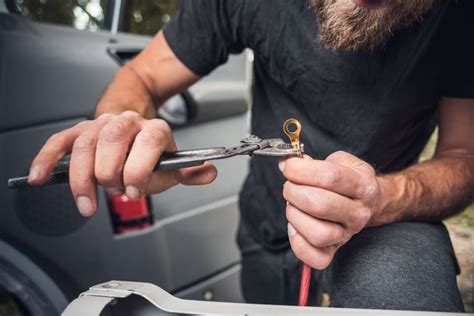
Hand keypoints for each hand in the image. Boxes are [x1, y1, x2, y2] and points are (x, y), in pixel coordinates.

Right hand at [28, 111, 216, 216]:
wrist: (133, 132)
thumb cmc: (150, 153)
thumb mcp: (173, 164)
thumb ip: (189, 171)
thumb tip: (208, 172)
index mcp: (154, 129)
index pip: (149, 141)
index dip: (140, 166)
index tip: (135, 189)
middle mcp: (127, 123)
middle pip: (113, 140)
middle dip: (111, 173)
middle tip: (115, 191)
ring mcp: (101, 126)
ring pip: (84, 144)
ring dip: (82, 178)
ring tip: (87, 203)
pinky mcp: (79, 133)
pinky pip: (60, 142)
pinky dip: (47, 159)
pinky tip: (39, 176)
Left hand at [279, 151, 381, 269]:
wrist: (372, 201)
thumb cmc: (350, 180)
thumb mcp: (340, 162)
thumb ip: (313, 161)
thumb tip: (287, 164)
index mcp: (362, 185)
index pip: (329, 176)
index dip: (301, 170)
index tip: (288, 166)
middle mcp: (358, 212)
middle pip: (320, 205)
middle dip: (294, 192)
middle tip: (290, 186)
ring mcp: (348, 234)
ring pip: (318, 233)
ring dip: (295, 216)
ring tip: (293, 205)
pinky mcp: (336, 249)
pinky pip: (316, 258)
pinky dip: (298, 243)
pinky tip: (296, 226)